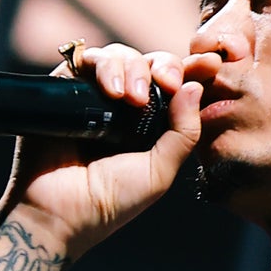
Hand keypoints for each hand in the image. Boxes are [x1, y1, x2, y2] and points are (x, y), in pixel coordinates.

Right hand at [0, 44, 221, 261]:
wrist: (58, 213)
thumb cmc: (110, 201)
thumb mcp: (160, 172)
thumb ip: (183, 133)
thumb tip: (196, 86)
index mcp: (149, 125)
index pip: (174, 86)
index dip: (193, 70)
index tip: (212, 64)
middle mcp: (122, 107)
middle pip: (149, 63)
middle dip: (162, 67)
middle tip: (166, 84)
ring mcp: (93, 96)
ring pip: (119, 57)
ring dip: (132, 68)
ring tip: (130, 98)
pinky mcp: (65, 88)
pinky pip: (86, 60)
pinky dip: (104, 66)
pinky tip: (113, 92)